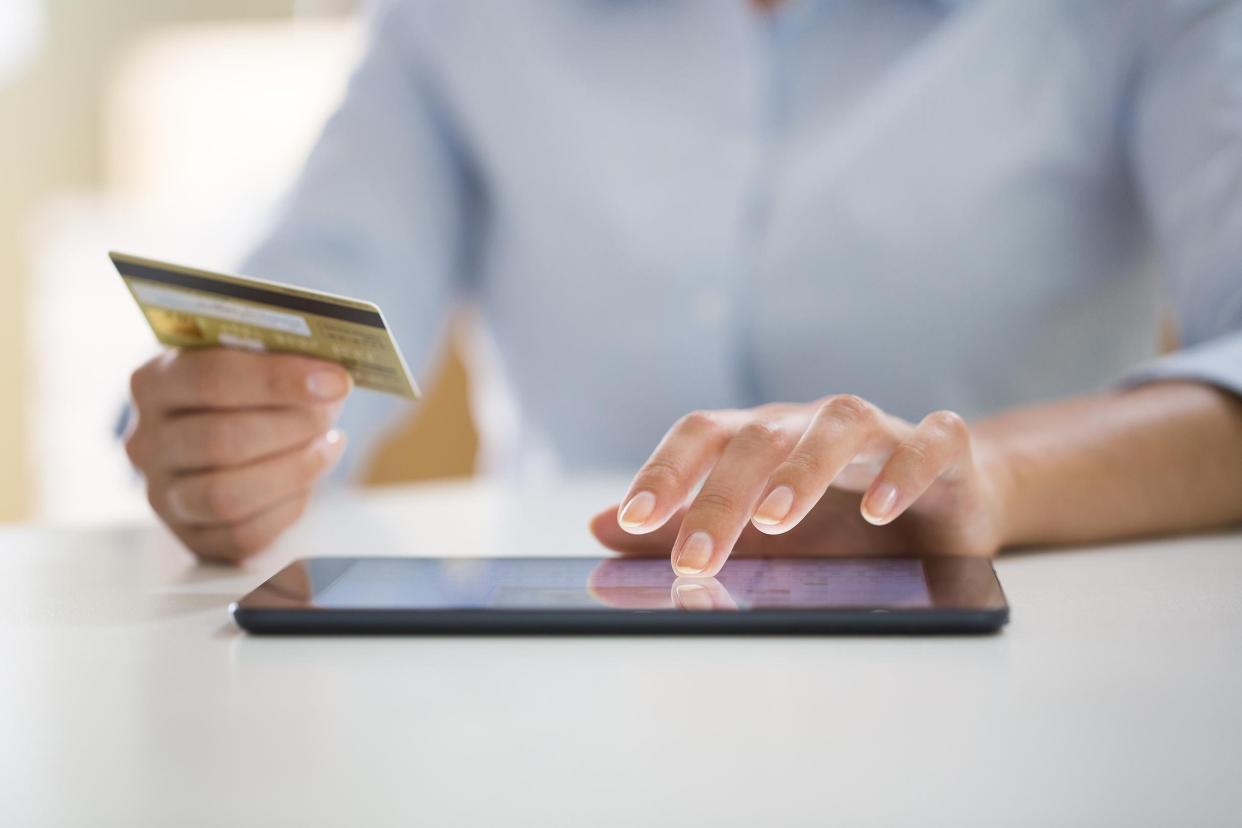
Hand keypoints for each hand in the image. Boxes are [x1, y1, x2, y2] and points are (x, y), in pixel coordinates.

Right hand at [124, 349, 351, 561]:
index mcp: (154, 383)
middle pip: (220, 441)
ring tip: (327, 445)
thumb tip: (330, 375)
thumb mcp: (251, 360)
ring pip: (226, 496)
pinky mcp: (191, 536)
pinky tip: (309, 479)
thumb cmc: (246, 392)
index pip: (209, 377)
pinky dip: (287, 507)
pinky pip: (242, 535)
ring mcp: (163, 495)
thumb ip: (277, 356)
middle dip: (292, 426)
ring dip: (293, 470)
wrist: (227, 436)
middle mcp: (147, 441)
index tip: (333, 381)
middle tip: (330, 412)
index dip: (277, 380)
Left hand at [590, 395, 1007, 575]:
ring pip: (840, 423)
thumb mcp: (753, 534)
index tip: (632, 518)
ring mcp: (880, 431)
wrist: (941, 510)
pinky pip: (929, 442)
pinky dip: (904, 469)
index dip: (665, 471)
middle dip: (721, 496)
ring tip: (774, 519)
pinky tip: (880, 508)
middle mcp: (812, 424)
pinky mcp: (942, 448)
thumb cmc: (837, 521)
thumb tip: (598, 528)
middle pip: (759, 438)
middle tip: (693, 558)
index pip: (702, 435)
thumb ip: (681, 528)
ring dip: (802, 469)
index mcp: (761, 438)